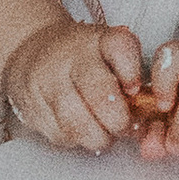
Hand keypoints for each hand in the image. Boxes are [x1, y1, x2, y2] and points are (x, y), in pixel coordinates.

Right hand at [0, 15, 144, 153]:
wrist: (30, 50)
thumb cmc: (81, 56)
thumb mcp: (110, 51)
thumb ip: (132, 74)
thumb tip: (148, 111)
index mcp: (98, 39)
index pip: (120, 48)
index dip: (132, 72)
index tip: (135, 89)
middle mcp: (70, 57)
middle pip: (99, 93)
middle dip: (118, 120)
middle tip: (123, 126)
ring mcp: (46, 81)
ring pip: (77, 123)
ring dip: (98, 137)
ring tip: (104, 133)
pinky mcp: (30, 105)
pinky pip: (59, 134)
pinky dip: (75, 139)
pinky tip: (80, 129)